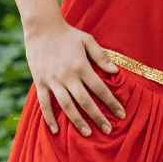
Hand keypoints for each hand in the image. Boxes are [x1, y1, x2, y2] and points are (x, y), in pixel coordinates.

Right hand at [22, 19, 123, 136]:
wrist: (41, 28)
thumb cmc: (68, 34)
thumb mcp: (88, 40)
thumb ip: (101, 56)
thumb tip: (115, 71)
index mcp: (81, 66)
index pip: (100, 89)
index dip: (112, 103)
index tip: (121, 114)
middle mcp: (67, 76)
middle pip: (85, 102)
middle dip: (98, 117)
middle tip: (108, 130)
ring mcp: (53, 81)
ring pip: (66, 106)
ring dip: (77, 121)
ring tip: (87, 133)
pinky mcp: (40, 82)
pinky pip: (44, 104)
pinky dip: (49, 118)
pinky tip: (55, 130)